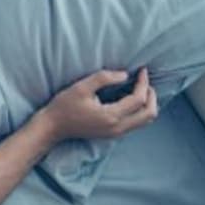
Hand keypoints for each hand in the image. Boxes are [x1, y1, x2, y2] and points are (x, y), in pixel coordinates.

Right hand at [40, 68, 158, 141]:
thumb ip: (103, 78)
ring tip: (141, 89)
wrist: (53, 127)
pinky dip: (140, 111)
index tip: (142, 70)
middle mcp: (118, 128)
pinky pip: (137, 123)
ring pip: (146, 121)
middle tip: (144, 81)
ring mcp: (117, 133)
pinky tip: (132, 99)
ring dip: (148, 104)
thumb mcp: (81, 87)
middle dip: (151, 95)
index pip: (138, 99)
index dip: (143, 83)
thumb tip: (125, 75)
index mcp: (111, 116)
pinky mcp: (114, 134)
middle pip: (149, 113)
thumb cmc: (64, 106)